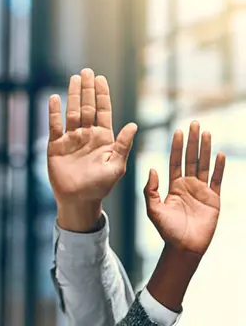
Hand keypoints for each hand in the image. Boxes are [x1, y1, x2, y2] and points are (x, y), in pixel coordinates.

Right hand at [47, 69, 136, 230]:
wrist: (79, 201)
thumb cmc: (101, 186)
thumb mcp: (117, 166)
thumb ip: (123, 145)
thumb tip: (133, 125)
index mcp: (103, 137)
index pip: (103, 110)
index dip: (102, 94)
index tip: (101, 78)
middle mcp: (87, 134)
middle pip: (87, 106)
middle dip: (87, 89)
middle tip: (87, 71)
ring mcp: (71, 139)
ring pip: (72, 112)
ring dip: (73, 95)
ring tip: (74, 79)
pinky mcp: (56, 146)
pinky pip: (54, 126)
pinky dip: (54, 112)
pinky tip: (54, 98)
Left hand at [143, 121, 224, 255]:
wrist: (183, 247)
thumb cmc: (167, 230)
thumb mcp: (153, 209)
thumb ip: (150, 189)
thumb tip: (152, 169)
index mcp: (174, 186)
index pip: (176, 161)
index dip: (177, 146)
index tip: (178, 131)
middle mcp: (188, 185)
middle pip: (191, 158)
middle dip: (192, 141)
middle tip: (194, 123)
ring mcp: (202, 191)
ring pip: (204, 165)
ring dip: (206, 148)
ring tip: (207, 132)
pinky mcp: (214, 199)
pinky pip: (217, 180)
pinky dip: (219, 167)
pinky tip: (220, 154)